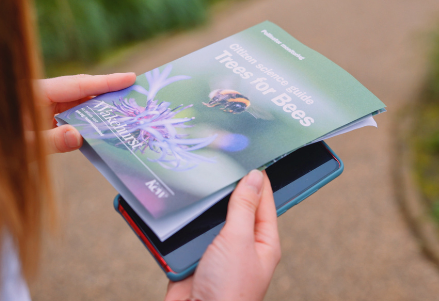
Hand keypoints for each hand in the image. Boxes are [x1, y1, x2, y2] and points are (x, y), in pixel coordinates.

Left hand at [38, 72, 135, 153]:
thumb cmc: (2, 145)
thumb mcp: (29, 144)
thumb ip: (53, 140)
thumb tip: (79, 136)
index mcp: (39, 91)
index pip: (78, 83)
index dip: (106, 82)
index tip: (130, 78)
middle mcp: (45, 93)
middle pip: (82, 90)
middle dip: (108, 93)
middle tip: (135, 95)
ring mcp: (46, 104)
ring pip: (80, 102)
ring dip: (100, 109)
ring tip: (124, 112)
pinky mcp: (47, 115)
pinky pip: (73, 114)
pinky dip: (88, 120)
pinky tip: (103, 126)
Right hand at [165, 170, 280, 300]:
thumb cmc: (229, 292)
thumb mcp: (239, 240)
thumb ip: (244, 207)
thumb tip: (254, 177)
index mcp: (263, 241)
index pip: (264, 200)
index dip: (258, 176)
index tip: (251, 150)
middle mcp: (240, 244)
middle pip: (232, 205)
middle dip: (222, 187)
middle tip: (215, 157)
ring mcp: (215, 250)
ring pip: (206, 217)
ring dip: (197, 205)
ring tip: (191, 176)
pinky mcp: (192, 257)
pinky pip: (186, 232)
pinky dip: (179, 221)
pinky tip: (174, 203)